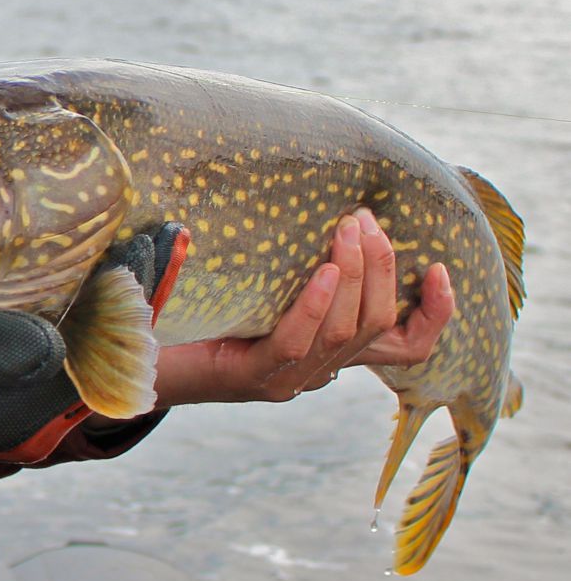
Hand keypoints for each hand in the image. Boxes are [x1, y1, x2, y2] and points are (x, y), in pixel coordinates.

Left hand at [150, 208, 454, 406]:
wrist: (139, 358)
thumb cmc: (195, 308)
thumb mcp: (254, 283)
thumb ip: (283, 259)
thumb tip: (309, 200)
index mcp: (324, 350)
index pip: (403, 347)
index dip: (433, 313)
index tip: (442, 268)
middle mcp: (315, 370)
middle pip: (377, 327)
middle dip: (382, 270)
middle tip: (366, 221)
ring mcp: (287, 379)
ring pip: (346, 333)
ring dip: (355, 277)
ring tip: (347, 232)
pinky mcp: (253, 378)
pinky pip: (297, 342)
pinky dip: (315, 305)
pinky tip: (321, 274)